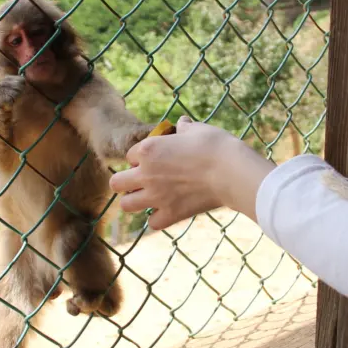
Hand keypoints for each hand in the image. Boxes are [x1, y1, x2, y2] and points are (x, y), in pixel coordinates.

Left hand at [109, 116, 275, 229]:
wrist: (231, 172)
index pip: (129, 156)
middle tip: (143, 181)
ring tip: (150, 198)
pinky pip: (152, 223)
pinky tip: (167, 211)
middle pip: (116, 183)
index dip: (141, 158)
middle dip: (126, 182)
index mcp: (148, 150)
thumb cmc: (215, 146)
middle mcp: (146, 175)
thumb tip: (182, 124)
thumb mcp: (197, 130)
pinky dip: (157, 219)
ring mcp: (156, 197)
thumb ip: (184, 128)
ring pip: (126, 205)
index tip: (155, 159)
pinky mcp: (171, 215)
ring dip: (135, 201)